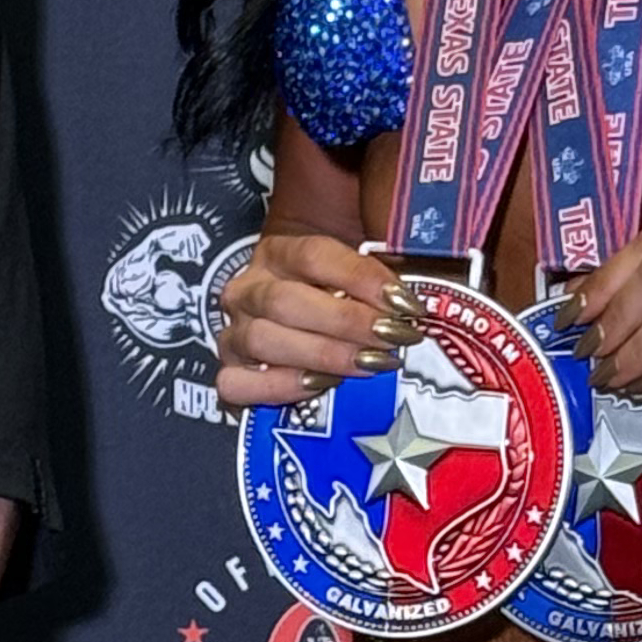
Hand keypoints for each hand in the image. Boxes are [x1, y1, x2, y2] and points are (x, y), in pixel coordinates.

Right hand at [211, 229, 423, 408]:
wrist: (303, 326)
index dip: (361, 278)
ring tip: (369, 364)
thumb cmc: (336, 301)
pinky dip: (278, 387)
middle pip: (287, 301)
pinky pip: (239, 384)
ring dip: (323, 355)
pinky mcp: (229, 375)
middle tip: (393, 338)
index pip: (314, 256)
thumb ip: (381, 274)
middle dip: (347, 322)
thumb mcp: (358, 275)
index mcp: (277, 253)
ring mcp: (234, 334)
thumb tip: (413, 295)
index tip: (403, 302)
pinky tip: (319, 387)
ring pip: (264, 341)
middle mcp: (248, 290)